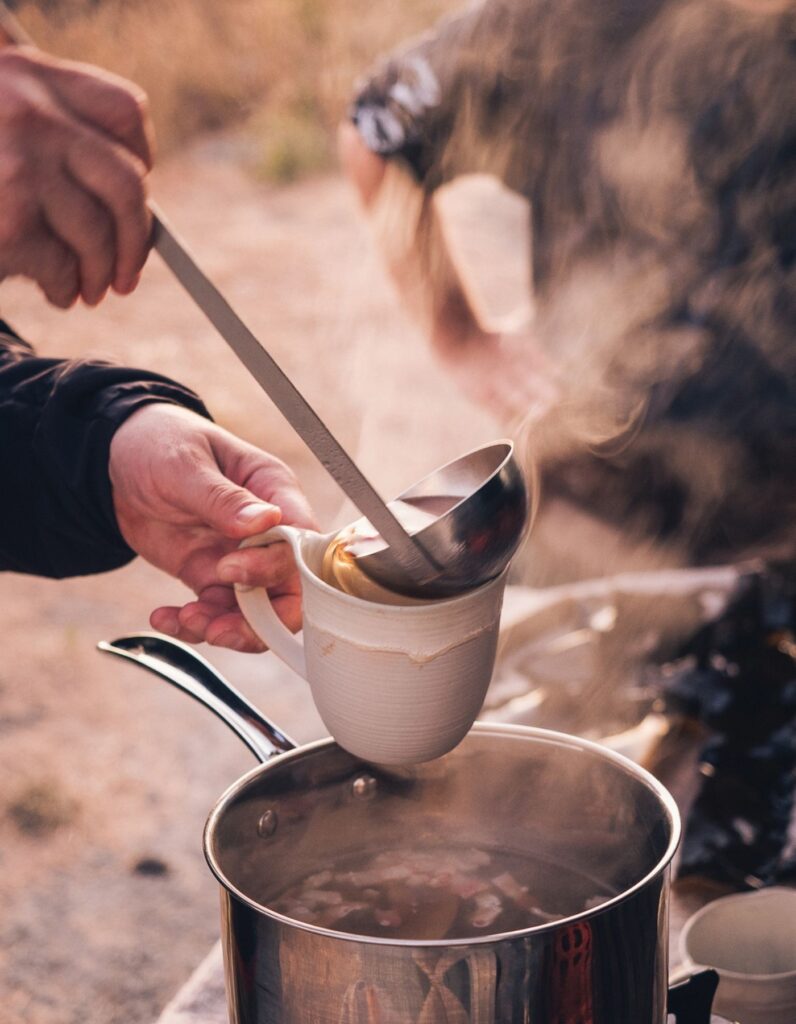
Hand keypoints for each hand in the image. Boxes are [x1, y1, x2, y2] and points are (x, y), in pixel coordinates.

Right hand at [0, 45, 153, 307]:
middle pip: (127, 181)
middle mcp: (31, 112)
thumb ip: (49, 138)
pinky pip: (62, 264)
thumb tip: (127, 206)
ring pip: (98, 232)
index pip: (124, 112)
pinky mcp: (9, 219)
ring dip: (100, 272)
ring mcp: (21, 164)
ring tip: (88, 290)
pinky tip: (56, 292)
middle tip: (126, 273)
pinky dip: (64, 287)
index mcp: (30, 75)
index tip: (136, 199)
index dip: (142, 160)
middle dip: (136, 238)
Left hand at [109, 404, 315, 651]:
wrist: (116, 460)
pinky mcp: (211, 575)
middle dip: (259, 618)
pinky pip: (217, 613)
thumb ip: (223, 497)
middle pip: (291, 589)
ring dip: (224, 627)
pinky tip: (164, 617)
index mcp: (273, 490)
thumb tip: (265, 521)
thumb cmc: (160, 444)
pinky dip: (192, 625)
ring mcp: (240, 556)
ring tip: (185, 620)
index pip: (299, 540)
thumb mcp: (184, 465)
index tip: (229, 569)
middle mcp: (266, 530)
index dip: (275, 566)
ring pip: (257, 612)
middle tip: (218, 625)